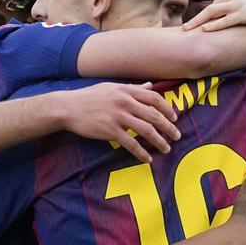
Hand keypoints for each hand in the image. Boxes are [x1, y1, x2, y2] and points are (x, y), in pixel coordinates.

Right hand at [58, 82, 179, 163]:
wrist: (68, 107)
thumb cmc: (90, 97)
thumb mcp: (112, 87)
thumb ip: (133, 88)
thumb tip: (149, 85)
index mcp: (127, 91)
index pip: (154, 98)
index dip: (167, 108)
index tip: (175, 118)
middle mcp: (125, 102)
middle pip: (154, 115)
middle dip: (169, 127)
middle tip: (177, 136)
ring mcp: (118, 116)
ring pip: (146, 130)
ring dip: (159, 141)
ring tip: (166, 149)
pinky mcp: (110, 131)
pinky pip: (131, 143)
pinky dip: (141, 152)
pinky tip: (147, 159)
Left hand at [184, 0, 245, 31]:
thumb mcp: (242, 3)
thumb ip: (231, 9)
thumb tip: (224, 19)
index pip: (210, 8)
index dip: (200, 18)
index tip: (191, 27)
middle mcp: (229, 0)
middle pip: (207, 10)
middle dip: (194, 20)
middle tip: (183, 29)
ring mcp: (235, 7)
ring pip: (212, 14)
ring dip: (199, 22)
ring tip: (188, 30)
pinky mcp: (243, 14)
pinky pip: (225, 20)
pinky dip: (214, 25)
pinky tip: (205, 29)